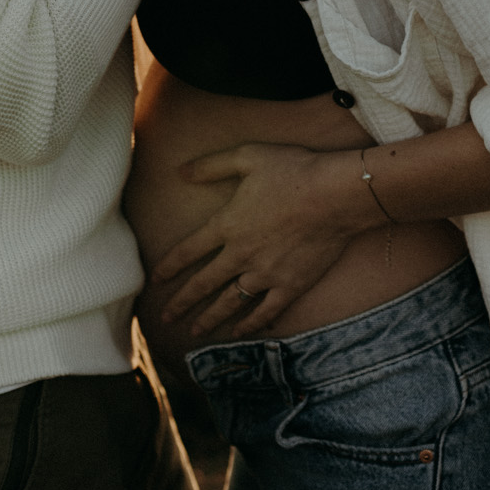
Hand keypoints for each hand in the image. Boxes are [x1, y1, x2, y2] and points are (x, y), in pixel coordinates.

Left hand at [151, 141, 367, 337]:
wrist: (334, 195)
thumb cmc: (292, 170)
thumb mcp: (247, 156)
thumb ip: (211, 166)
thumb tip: (180, 172)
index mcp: (228, 224)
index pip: (189, 250)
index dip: (169, 266)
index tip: (155, 280)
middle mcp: (241, 254)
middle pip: (204, 284)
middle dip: (182, 302)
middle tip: (165, 318)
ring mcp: (266, 274)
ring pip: (230, 303)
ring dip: (210, 319)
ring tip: (194, 332)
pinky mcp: (291, 285)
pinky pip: (266, 311)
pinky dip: (251, 324)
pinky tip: (239, 333)